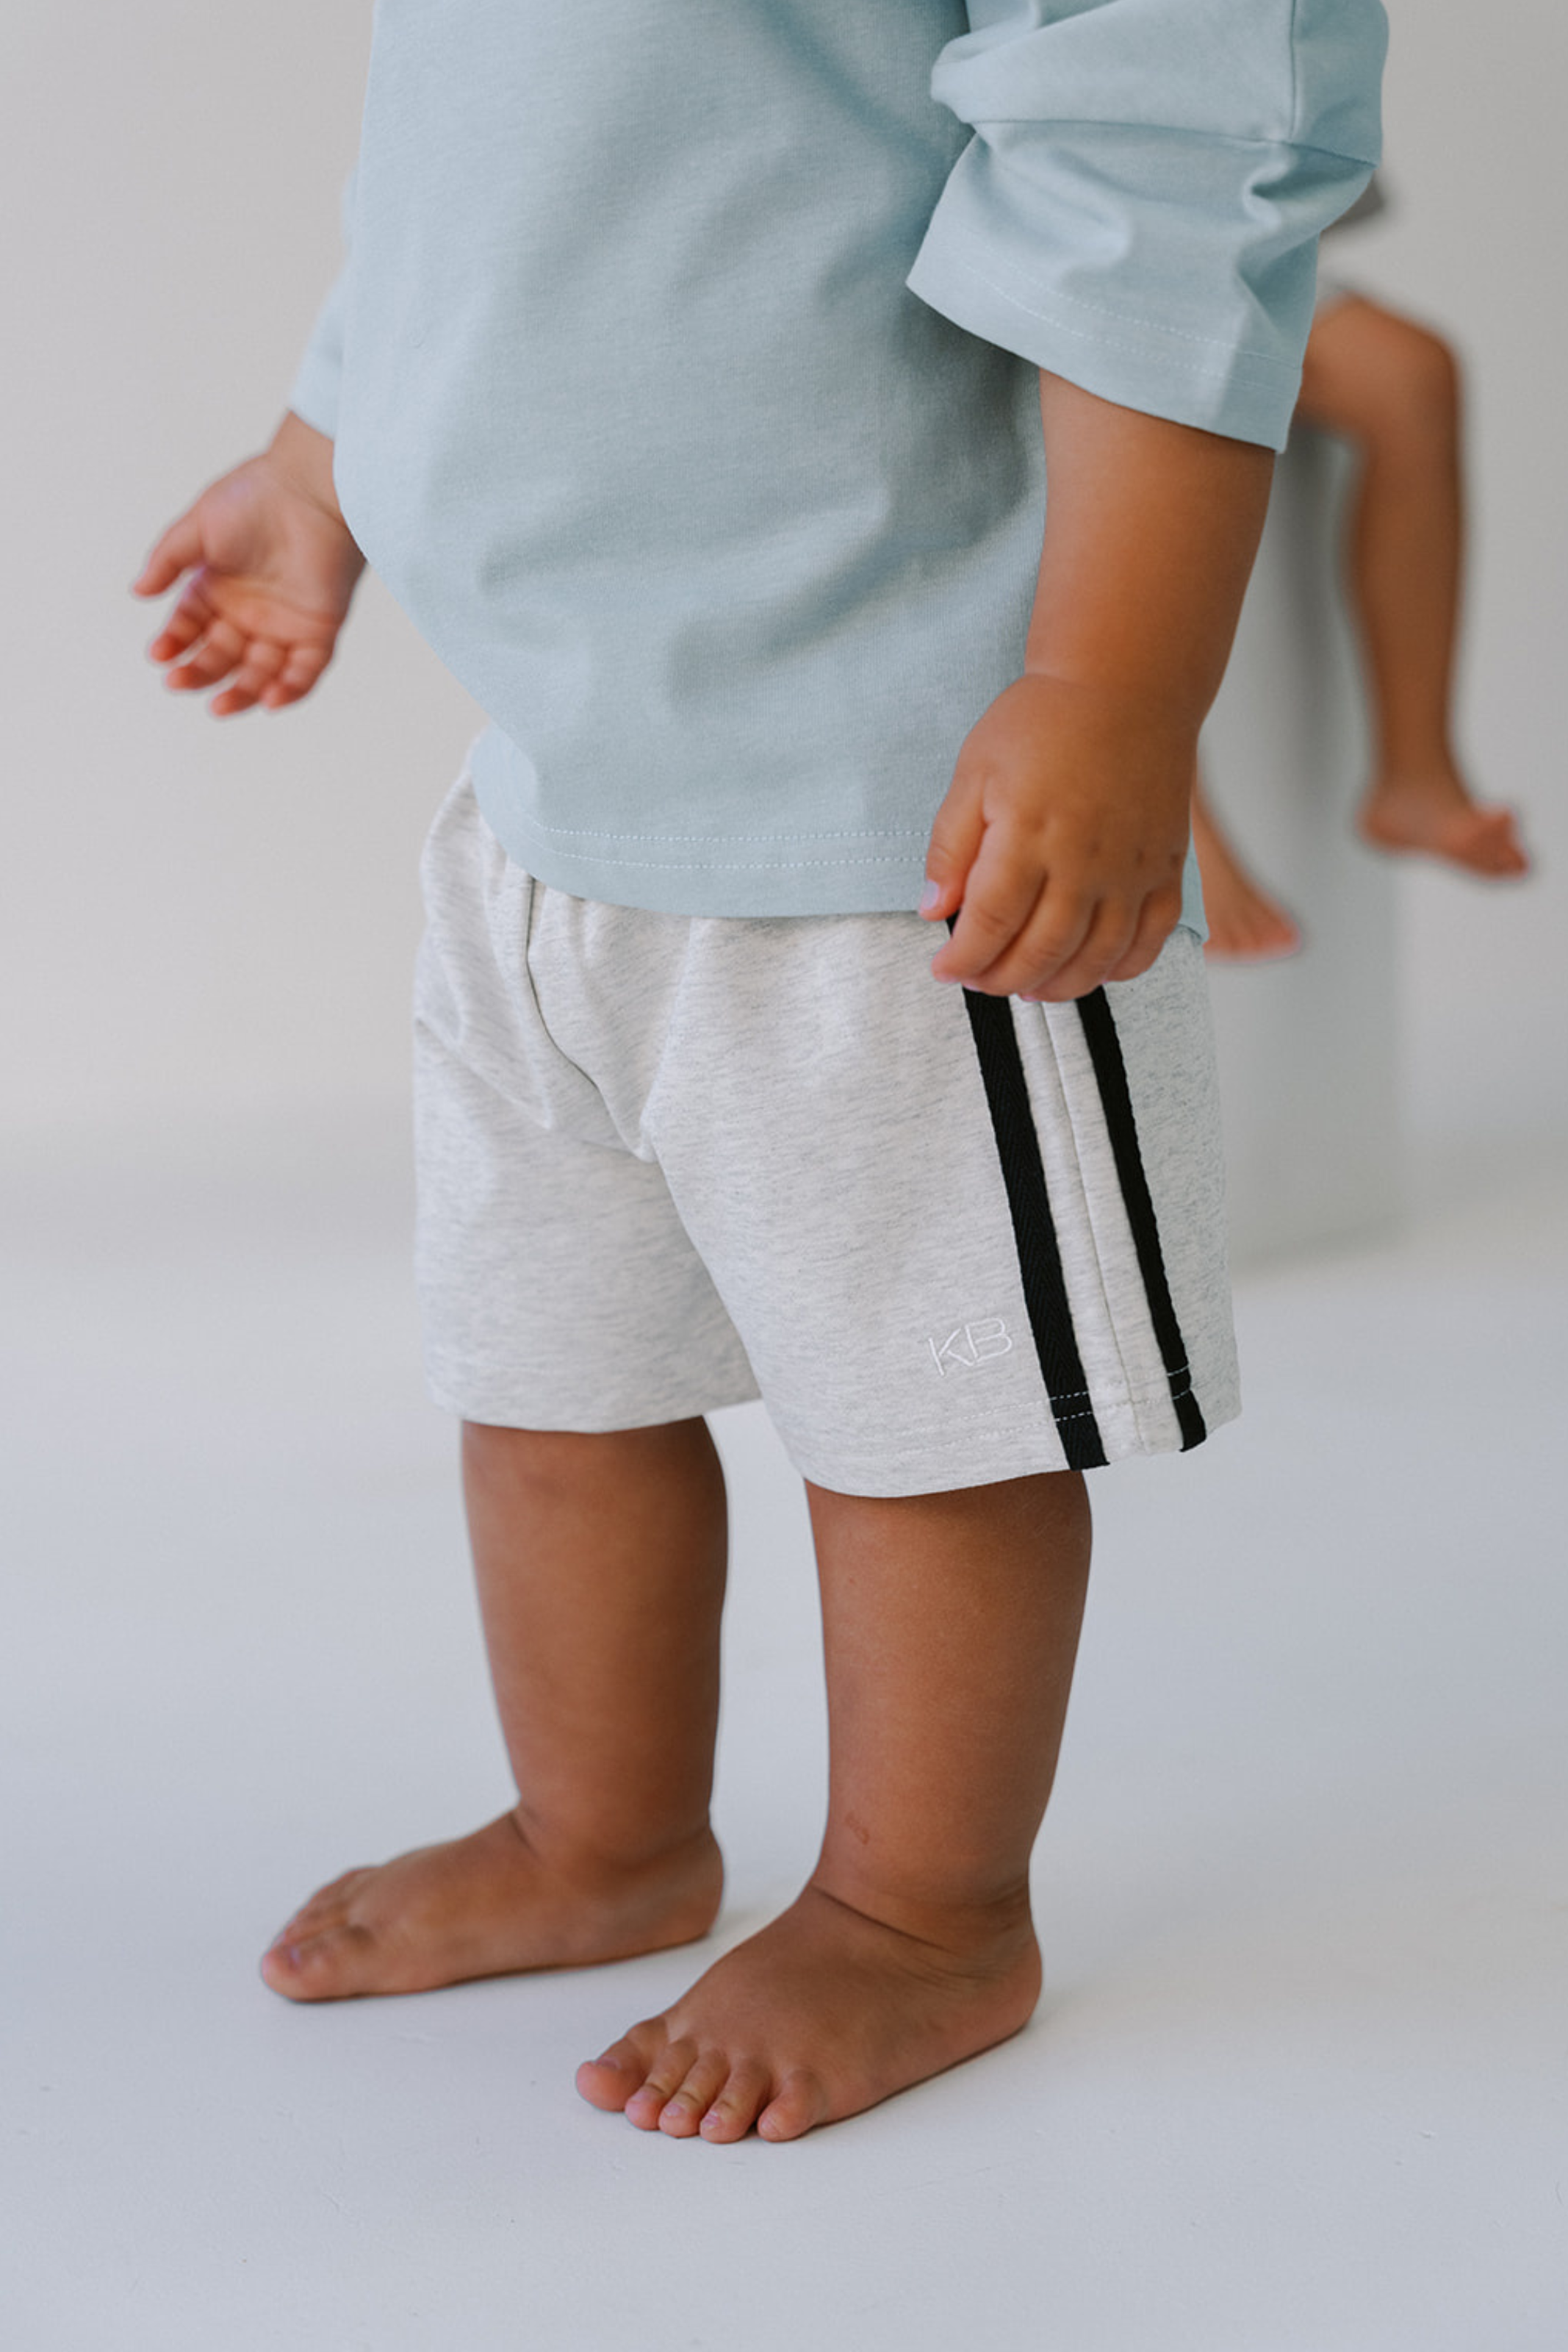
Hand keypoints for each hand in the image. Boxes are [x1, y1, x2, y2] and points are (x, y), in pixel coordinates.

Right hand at [132, 413, 364, 715]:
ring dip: (240, 693)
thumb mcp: (198, 528)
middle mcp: (249, 612)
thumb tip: (138, 592)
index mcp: (218, 588)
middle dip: (199, 672)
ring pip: (260, 672)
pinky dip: (290, 690)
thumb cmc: (254, 499)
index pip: (190, 627)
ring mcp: (284, 624)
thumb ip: (168, 560)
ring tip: (219, 706)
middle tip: (177, 683)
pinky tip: (268, 701)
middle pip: (221, 656)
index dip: (174, 642)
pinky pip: (305, 671)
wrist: (309, 488)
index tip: (159, 654)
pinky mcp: (319, 630)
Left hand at [920, 671, 1191, 1001]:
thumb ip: (951, 845)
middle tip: (980, 981)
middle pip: (1041, 950)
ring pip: (1096, 957)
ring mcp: (1132, 868)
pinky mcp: (1166, 867)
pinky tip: (1091, 971)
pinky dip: (1121, 968)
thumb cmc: (1044, 721)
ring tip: (1027, 987)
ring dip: (1057, 987)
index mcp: (1029, 834)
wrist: (1126, 684)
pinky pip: (1150, 939)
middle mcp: (1084, 860)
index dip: (964, 960)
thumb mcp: (975, 771)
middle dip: (1002, 979)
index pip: (991, 923)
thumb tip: (933, 909)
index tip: (944, 971)